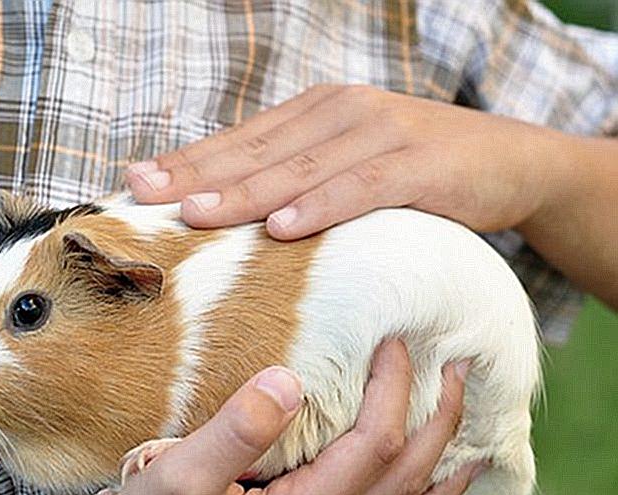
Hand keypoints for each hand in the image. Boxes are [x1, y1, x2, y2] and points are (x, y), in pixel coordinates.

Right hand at [55, 339, 481, 494]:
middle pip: (405, 479)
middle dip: (440, 420)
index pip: (373, 445)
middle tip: (462, 368)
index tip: (396, 339)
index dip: (393, 388)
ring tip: (472, 442)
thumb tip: (292, 380)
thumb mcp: (177, 479)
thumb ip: (237, 430)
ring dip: (442, 474)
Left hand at [126, 84, 565, 238]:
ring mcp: (379, 134)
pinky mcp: (417, 165)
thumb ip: (295, 178)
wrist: (512, 163)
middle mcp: (339, 114)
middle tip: (144, 194)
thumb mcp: (347, 166)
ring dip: (243, 194)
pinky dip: (321, 207)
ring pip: (298, 169)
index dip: (186, 162)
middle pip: (255, 152)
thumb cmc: (415, 174)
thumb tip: (226, 213)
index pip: (238, 142)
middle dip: (194, 175)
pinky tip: (284, 228)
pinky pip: (361, 187)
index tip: (135, 182)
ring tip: (195, 215)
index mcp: (315, 113)